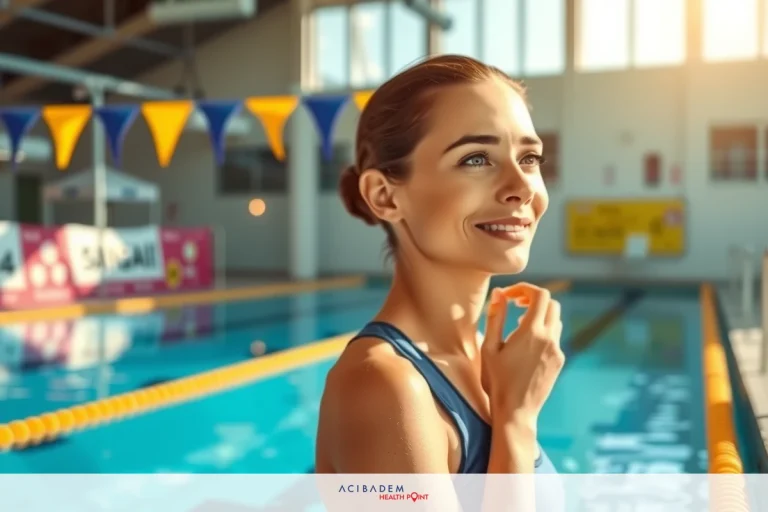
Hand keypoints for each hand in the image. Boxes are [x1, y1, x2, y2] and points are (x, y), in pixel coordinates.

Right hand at [481, 283, 563, 428]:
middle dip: (533, 299)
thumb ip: (495, 317)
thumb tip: (499, 293)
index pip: (539, 294)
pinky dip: (543, 331)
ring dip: (539, 315)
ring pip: (555, 320)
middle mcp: (549, 338)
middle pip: (551, 303)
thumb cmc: (497, 381)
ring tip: (519, 326)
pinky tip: (526, 346)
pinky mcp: (559, 362)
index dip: (524, 288)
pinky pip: (555, 337)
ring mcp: (557, 351)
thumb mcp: (489, 348)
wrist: (516, 412)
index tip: (509, 296)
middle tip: (516, 304)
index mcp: (531, 332)